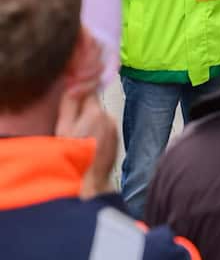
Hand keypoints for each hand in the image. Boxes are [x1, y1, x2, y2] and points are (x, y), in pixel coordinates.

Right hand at [55, 33, 115, 198]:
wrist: (89, 182)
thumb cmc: (72, 156)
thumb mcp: (63, 127)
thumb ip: (70, 103)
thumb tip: (76, 83)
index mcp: (95, 111)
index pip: (90, 89)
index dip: (84, 83)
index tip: (81, 76)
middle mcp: (108, 117)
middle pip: (95, 103)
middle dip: (85, 106)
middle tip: (73, 118)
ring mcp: (113, 128)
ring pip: (100, 116)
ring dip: (91, 120)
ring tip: (80, 135)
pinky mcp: (116, 139)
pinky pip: (105, 128)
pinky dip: (97, 131)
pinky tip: (88, 142)